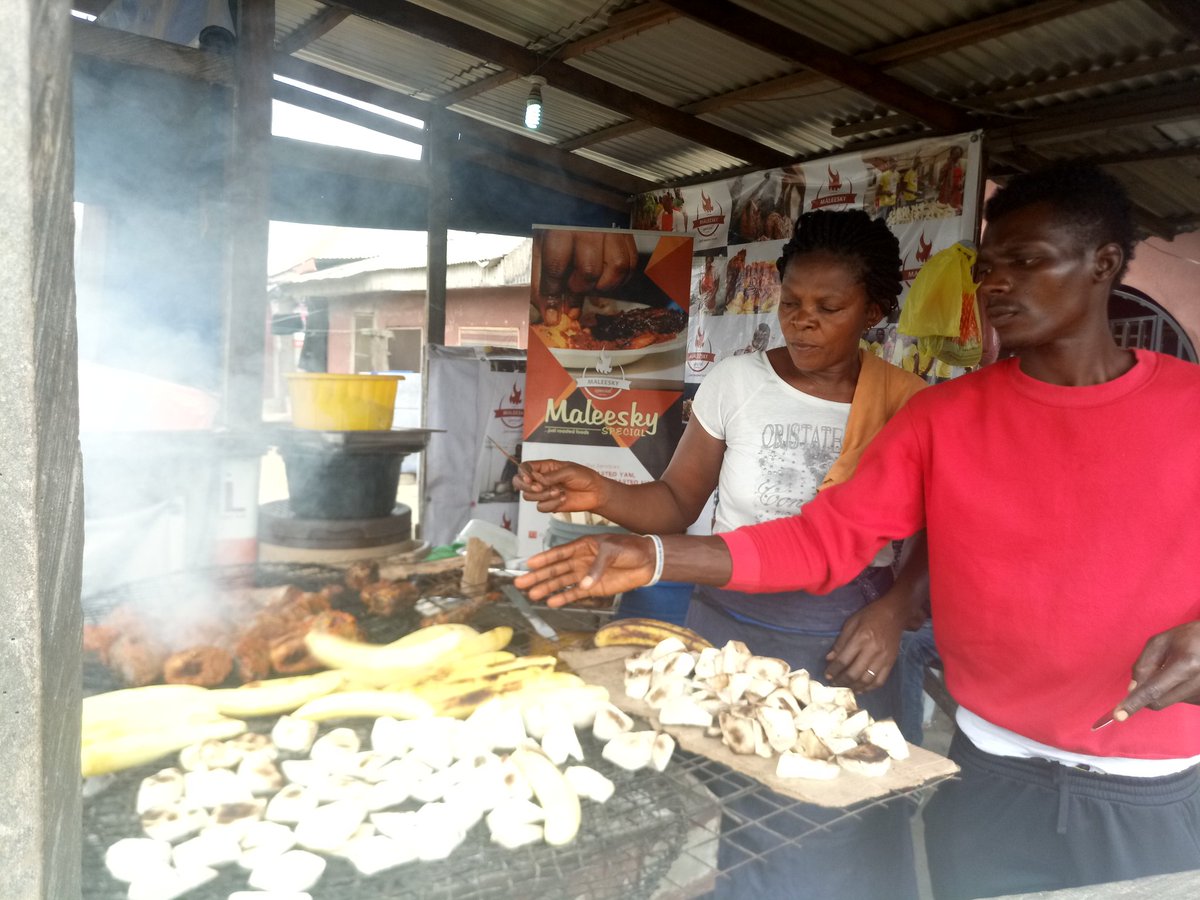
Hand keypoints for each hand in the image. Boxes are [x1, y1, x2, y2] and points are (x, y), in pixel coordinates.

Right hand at [512, 460, 608, 512]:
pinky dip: (551, 504)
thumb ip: (551, 476)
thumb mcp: (569, 471)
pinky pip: (540, 507)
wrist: (596, 493)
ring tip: (559, 492)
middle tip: (538, 488)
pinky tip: (563, 499)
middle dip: (526, 487)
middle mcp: (541, 480)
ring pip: (528, 496)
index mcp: (545, 467)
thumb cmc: (585, 477)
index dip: (522, 473)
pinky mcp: (550, 505)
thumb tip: (537, 479)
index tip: (529, 479)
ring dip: (543, 495)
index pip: (525, 467)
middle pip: (519, 483)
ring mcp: (544, 493)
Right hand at [513, 535, 654, 607]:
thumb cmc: (629, 548)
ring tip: (532, 595)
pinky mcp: (593, 588)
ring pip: (561, 583)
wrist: (646, 561)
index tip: (528, 564)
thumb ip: (596, 566)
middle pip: (555, 569)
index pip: (559, 553)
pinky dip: (563, 598)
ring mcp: (585, 575)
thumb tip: (583, 584)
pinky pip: (574, 594)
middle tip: (521, 583)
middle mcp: (580, 561)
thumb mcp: (612, 551)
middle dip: (538, 576)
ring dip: (547, 588)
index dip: (543, 559)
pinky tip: (551, 602)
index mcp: (582, 546)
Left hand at [532, 231, 638, 323]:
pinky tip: (607, 278)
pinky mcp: (627, 234)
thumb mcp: (542, 247)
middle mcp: (589, 228)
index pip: (556, 267)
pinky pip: (631, 263)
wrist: (577, 201)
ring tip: (591, 282)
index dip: (554, 294)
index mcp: (561, 228)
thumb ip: (543, 280)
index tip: (554, 313)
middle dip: (579, 288)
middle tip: (572, 288)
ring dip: (604, 284)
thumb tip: (550, 314)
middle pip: (589, 270)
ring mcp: (611, 230)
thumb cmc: (559, 225)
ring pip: (617, 267)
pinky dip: (620, 278)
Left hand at [824, 595, 906, 692]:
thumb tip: (829, 659)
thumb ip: (840, 642)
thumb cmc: (870, 616)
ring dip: (854, 687)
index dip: (833, 670)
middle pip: (854, 673)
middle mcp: (872, 650)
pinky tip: (861, 689)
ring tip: (846, 687)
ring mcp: (883, 658)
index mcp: (860, 638)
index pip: (843, 660)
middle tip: (834, 684)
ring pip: (867, 680)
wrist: (895, 614)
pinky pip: (880, 681)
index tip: (827, 675)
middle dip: (841, 681)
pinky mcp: (891, 663)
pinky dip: (869, 688)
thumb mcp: (851, 623)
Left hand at [1109, 622, 1199, 722]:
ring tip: (1177, 668)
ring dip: (1162, 690)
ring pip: (1167, 702)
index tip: (1119, 716)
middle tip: (1150, 673)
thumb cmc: (1189, 638)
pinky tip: (1185, 675)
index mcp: (1186, 665)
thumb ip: (1143, 665)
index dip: (1134, 703)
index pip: (1153, 689)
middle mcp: (1198, 683)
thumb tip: (1132, 690)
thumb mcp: (1161, 643)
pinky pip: (1179, 701)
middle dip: (1144, 694)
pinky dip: (1173, 691)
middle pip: (1158, 702)